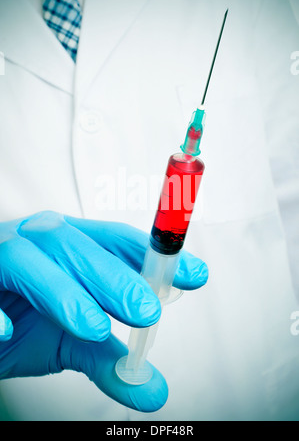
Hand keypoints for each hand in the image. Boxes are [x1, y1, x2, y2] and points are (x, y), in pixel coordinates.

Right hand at [0, 211, 207, 411]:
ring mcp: (1, 257)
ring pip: (28, 259)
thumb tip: (154, 391)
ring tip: (93, 329)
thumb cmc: (28, 320)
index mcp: (69, 246)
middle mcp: (37, 242)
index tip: (195, 275)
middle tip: (145, 310)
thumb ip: (111, 361)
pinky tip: (7, 331)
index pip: (115, 241)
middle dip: (113, 277)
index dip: (152, 254)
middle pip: (76, 245)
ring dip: (62, 292)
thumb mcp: (74, 341)